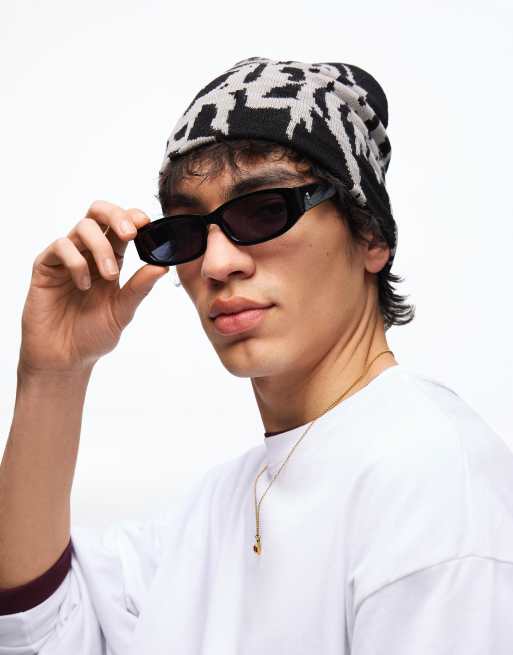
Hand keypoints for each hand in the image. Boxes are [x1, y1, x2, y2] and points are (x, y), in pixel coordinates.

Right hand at [18, 201, 168, 374]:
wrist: (65, 359)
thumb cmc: (92, 336)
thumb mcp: (123, 311)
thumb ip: (140, 288)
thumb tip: (163, 266)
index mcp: (112, 259)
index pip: (121, 225)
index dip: (133, 217)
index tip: (147, 223)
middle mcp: (89, 253)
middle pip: (99, 212)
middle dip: (117, 215)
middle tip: (130, 234)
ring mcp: (66, 258)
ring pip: (83, 227)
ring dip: (102, 247)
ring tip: (110, 276)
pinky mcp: (45, 266)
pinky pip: (61, 246)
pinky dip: (77, 261)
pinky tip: (83, 285)